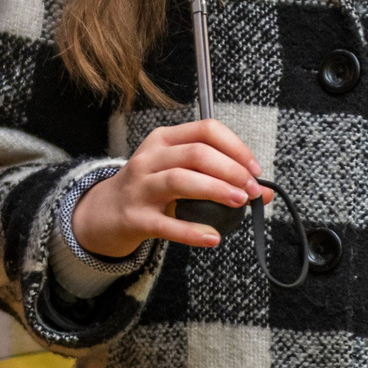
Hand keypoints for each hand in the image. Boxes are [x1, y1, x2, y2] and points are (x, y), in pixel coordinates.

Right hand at [71, 120, 267, 253]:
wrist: (103, 214)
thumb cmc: (149, 189)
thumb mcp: (177, 173)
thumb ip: (219, 178)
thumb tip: (265, 193)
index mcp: (164, 140)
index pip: (206, 130)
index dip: (236, 147)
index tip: (255, 169)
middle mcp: (150, 158)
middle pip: (195, 154)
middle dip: (230, 170)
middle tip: (252, 190)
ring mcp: (140, 188)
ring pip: (180, 180)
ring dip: (215, 189)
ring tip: (240, 202)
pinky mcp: (135, 218)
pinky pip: (167, 224)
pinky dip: (193, 231)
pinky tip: (214, 237)